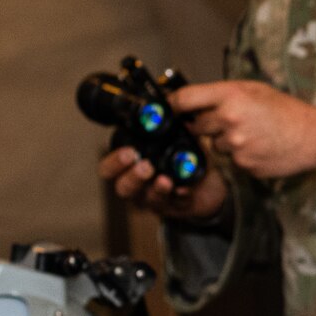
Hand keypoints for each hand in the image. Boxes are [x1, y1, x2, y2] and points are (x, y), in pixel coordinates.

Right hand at [99, 143, 228, 221]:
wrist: (207, 185)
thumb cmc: (182, 163)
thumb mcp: (173, 143)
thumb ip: (168, 131)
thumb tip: (171, 107)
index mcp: (131, 170)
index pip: (109, 170)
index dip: (114, 163)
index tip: (129, 152)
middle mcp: (139, 187)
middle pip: (123, 188)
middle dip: (133, 177)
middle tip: (146, 165)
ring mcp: (157, 200)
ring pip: (148, 199)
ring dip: (156, 188)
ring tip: (164, 179)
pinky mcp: (177, 207)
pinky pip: (176, 204)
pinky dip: (180, 196)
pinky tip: (184, 189)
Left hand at [173, 80, 315, 180]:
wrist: (313, 137)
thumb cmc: (287, 111)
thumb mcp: (254, 90)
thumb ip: (223, 94)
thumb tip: (194, 103)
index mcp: (230, 95)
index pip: (184, 99)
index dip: (172, 105)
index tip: (168, 109)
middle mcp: (228, 119)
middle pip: (197, 126)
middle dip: (208, 125)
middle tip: (231, 121)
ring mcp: (235, 145)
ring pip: (216, 145)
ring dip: (226, 142)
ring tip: (253, 135)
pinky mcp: (242, 165)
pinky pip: (232, 160)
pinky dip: (242, 155)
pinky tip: (260, 147)